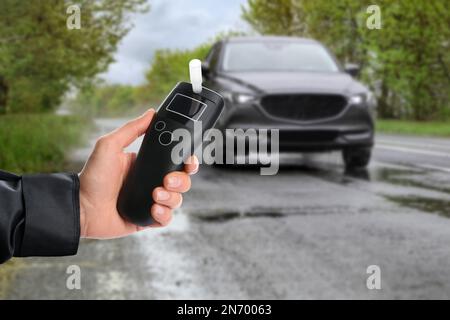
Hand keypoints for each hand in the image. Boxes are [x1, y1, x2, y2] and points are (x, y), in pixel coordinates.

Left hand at [78, 109, 198, 238]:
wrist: (81, 208)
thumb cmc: (92, 177)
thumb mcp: (110, 146)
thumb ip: (131, 129)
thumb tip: (151, 112)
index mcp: (147, 165)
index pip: (176, 161)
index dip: (187, 161)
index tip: (188, 160)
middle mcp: (152, 182)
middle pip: (182, 181)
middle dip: (181, 180)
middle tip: (167, 180)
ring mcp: (151, 202)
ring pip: (177, 200)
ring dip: (171, 197)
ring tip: (155, 196)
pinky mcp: (147, 219)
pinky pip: (167, 218)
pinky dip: (164, 214)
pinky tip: (153, 209)